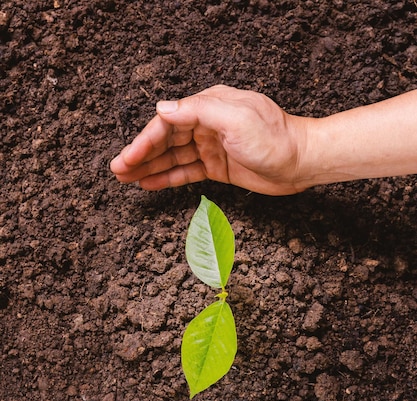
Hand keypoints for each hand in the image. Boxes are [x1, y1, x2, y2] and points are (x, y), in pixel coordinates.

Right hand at [110, 84, 307, 194]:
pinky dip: (168, 177)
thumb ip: (198, 111)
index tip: (128, 157)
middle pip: (165, 140)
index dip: (144, 141)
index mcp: (209, 106)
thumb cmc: (275, 138)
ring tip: (126, 179)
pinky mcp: (217, 167)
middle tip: (118, 170)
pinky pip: (186, 172)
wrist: (302, 162)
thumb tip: (163, 108)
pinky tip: (150, 183)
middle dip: (140, 155)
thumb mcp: (236, 118)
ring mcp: (211, 147)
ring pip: (172, 157)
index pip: (167, 123)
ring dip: (149, 167)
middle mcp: (207, 125)